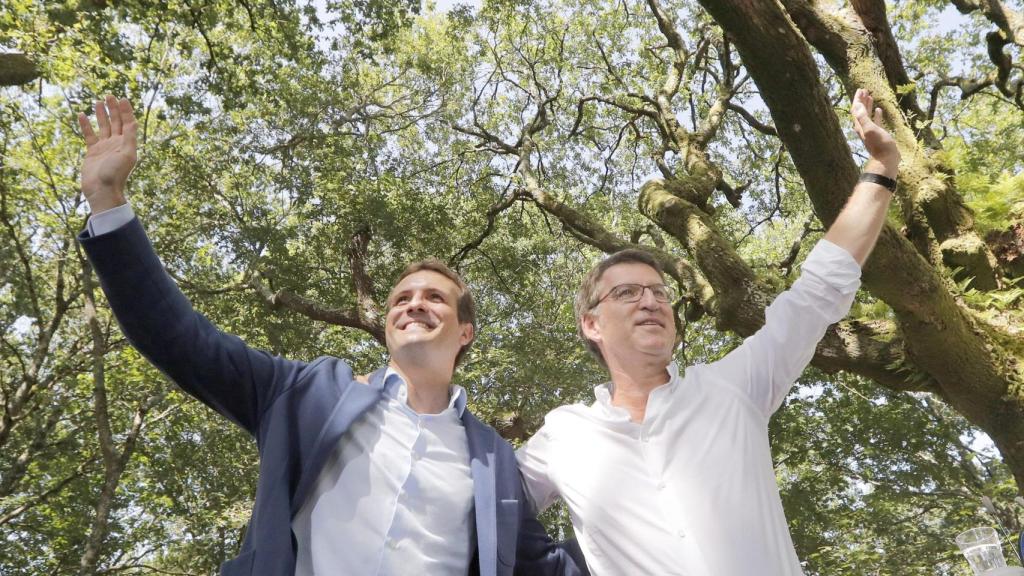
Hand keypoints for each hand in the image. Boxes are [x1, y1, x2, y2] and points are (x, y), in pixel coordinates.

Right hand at [78, 96, 136, 212]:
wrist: (101, 190)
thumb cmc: (116, 174)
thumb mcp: (127, 155)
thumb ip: (130, 138)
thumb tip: (133, 121)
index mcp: (127, 144)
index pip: (128, 123)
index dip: (126, 111)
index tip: (122, 98)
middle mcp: (117, 144)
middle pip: (116, 122)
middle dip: (114, 109)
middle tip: (109, 95)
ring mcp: (104, 147)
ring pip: (103, 127)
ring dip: (101, 114)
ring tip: (98, 102)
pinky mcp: (93, 152)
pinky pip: (89, 135)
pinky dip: (86, 125)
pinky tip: (82, 115)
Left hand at [851, 88, 899, 176]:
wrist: (886, 159)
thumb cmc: (880, 144)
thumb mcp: (871, 129)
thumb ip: (863, 117)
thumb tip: (857, 105)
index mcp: (859, 125)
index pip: (856, 109)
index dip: (857, 99)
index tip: (860, 89)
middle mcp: (863, 127)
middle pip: (860, 111)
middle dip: (861, 100)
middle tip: (864, 90)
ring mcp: (870, 130)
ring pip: (867, 115)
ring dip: (867, 106)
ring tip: (870, 96)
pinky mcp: (878, 133)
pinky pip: (876, 121)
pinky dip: (876, 115)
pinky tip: (879, 110)